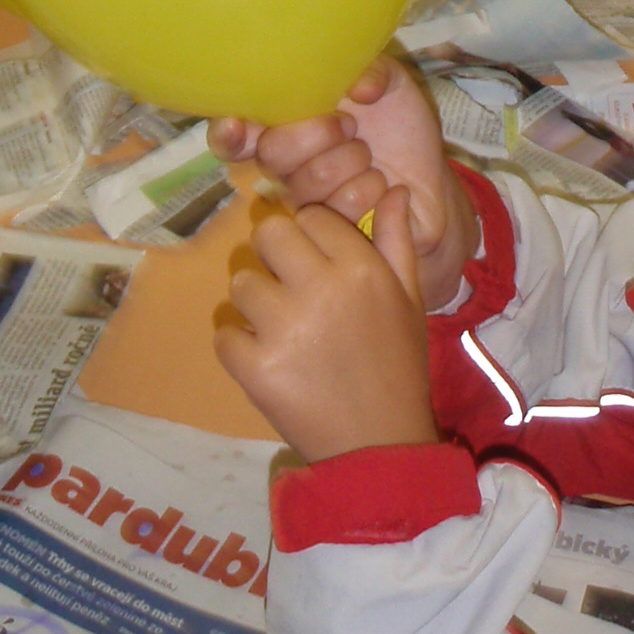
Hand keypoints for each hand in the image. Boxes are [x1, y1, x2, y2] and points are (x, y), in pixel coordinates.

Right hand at [211, 58, 478, 314]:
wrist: (432, 178)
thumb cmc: (398, 126)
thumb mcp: (391, 84)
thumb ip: (373, 71)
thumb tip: (358, 87)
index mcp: (287, 123)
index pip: (234, 132)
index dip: (228, 132)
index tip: (240, 127)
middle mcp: (286, 164)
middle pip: (270, 154)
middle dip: (312, 136)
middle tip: (347, 126)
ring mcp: (305, 200)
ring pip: (304, 184)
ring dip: (348, 162)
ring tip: (369, 156)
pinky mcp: (329, 232)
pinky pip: (335, 211)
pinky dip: (367, 188)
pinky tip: (381, 184)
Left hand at [213, 191, 438, 462]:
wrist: (381, 445)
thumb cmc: (397, 365)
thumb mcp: (409, 299)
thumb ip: (395, 241)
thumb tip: (392, 189)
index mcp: (360, 268)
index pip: (311, 216)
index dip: (310, 236)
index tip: (317, 262)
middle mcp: (321, 289)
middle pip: (268, 234)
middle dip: (275, 255)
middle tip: (290, 287)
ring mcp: (284, 330)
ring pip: (242, 283)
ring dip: (256, 304)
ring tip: (283, 330)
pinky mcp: (256, 369)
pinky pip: (225, 334)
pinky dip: (240, 347)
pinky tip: (268, 360)